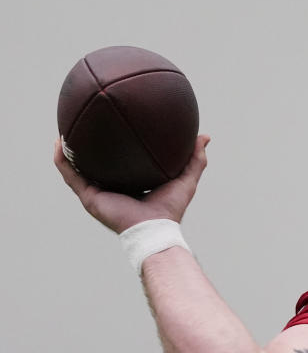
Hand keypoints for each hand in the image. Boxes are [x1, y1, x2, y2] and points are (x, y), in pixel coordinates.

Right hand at [54, 135, 209, 233]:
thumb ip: (195, 159)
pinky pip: (71, 175)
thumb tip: (204, 137)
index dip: (116, 147)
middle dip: (89, 146)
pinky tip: (58, 143)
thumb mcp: (186, 179)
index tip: (114, 127)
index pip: (121, 163)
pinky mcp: (89, 197)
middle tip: (85, 124)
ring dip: (69, 150)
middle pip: (97, 164)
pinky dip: (62, 160)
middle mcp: (112, 188)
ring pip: (78, 168)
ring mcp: (98, 193)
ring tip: (63, 129)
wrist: (155, 228)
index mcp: (131, 184)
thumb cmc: (171, 209)